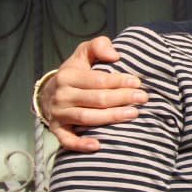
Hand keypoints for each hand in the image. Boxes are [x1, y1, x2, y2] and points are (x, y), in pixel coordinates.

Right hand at [43, 36, 148, 151]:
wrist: (48, 93)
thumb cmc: (75, 73)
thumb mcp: (83, 54)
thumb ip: (98, 46)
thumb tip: (115, 55)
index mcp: (68, 75)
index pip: (98, 80)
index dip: (119, 81)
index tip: (138, 82)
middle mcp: (62, 95)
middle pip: (96, 99)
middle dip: (122, 98)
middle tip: (143, 98)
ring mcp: (59, 114)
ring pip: (87, 118)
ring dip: (111, 117)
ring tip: (134, 114)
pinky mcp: (57, 129)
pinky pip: (67, 140)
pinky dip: (81, 144)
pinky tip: (99, 145)